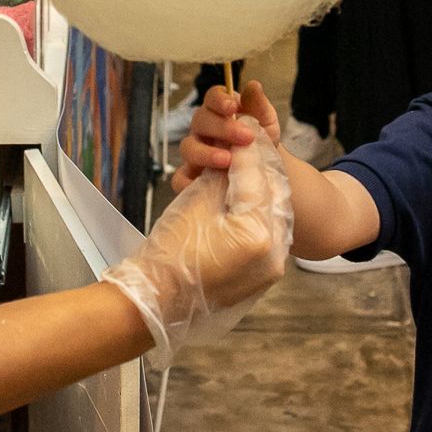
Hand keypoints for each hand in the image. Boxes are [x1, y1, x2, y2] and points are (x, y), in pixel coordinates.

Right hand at [106, 117, 291, 364]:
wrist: (156, 303)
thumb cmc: (169, 255)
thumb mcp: (195, 203)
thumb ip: (221, 176)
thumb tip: (234, 155)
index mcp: (256, 232)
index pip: (256, 176)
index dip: (246, 149)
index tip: (242, 128)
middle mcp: (274, 252)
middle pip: (273, 194)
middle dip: (259, 168)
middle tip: (246, 145)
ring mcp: (272, 267)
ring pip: (274, 214)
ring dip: (261, 190)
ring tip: (246, 170)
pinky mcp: (266, 276)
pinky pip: (270, 234)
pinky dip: (259, 213)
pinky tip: (245, 200)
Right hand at [172, 82, 282, 192]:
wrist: (263, 172)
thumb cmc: (260, 142)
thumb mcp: (266, 122)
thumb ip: (258, 105)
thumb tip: (254, 85)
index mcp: (219, 112)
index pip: (212, 98)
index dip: (219, 100)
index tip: (233, 107)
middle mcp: (203, 130)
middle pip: (200, 120)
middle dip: (222, 128)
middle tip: (246, 137)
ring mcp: (195, 152)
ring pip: (188, 147)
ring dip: (206, 153)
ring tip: (228, 161)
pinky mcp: (192, 176)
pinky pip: (179, 178)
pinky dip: (186, 182)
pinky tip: (204, 185)